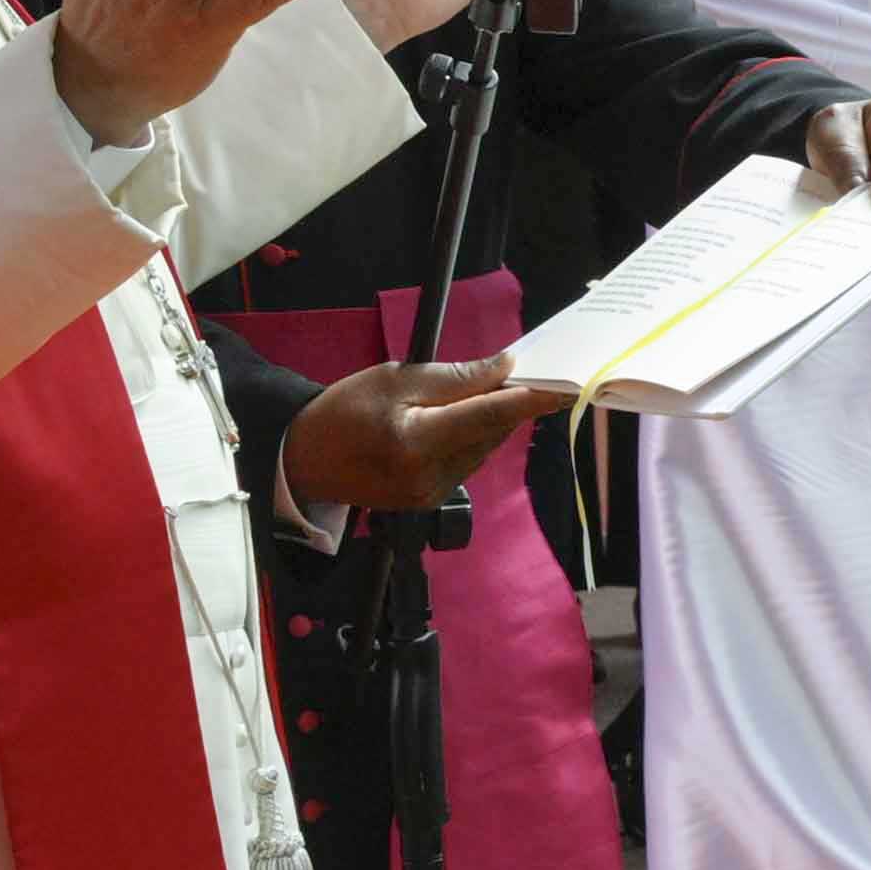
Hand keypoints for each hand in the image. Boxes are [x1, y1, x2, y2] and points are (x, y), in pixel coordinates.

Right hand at [274, 351, 575, 518]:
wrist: (304, 459)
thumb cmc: (343, 411)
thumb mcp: (395, 380)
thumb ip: (454, 379)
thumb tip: (504, 368)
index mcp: (416, 442)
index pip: (489, 417)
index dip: (532, 400)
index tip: (566, 386)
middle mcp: (429, 476)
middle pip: (490, 434)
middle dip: (505, 404)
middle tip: (512, 375)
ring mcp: (430, 494)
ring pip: (482, 450)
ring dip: (486, 422)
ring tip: (466, 397)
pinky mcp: (429, 501)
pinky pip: (466, 463)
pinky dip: (469, 440)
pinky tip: (452, 423)